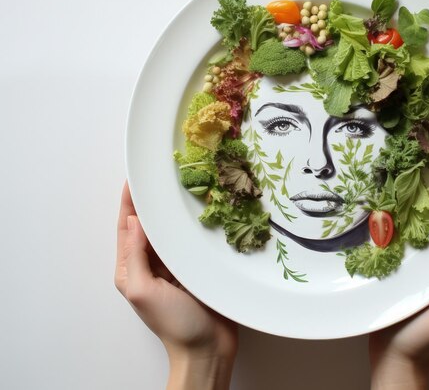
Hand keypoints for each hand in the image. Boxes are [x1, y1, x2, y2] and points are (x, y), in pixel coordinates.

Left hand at [115, 182, 237, 389]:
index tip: (134, 176)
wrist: (209, 348)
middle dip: (152, 200)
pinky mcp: (196, 265)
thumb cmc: (174, 324)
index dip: (129, 201)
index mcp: (132, 269)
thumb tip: (135, 220)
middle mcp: (152, 263)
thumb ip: (135, 256)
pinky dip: (193, 223)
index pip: (128, 227)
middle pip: (149, 224)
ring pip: (170, 229)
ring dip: (173, 209)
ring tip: (180, 185)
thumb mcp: (144, 291)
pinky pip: (190, 238)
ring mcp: (175, 264)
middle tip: (161, 173)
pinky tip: (202, 209)